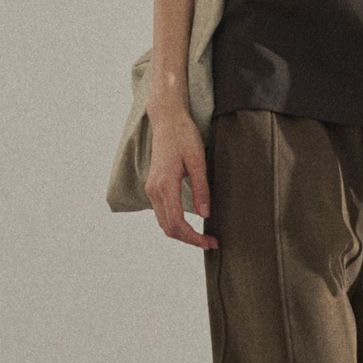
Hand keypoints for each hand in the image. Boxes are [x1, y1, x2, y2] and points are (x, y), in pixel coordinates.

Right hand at [144, 106, 218, 247]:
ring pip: (164, 222)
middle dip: (189, 239)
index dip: (194, 238)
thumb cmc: (184, 135)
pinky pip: (162, 213)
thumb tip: (205, 215)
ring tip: (203, 235)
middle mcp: (154, 190)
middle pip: (169, 228)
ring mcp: (151, 189)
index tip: (210, 242)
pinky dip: (175, 223)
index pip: (177, 224)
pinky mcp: (153, 186)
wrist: (167, 120)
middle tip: (211, 242)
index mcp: (165, 185)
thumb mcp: (198, 160)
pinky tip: (191, 222)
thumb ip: (201, 189)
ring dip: (182, 233)